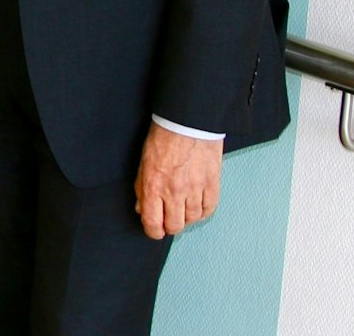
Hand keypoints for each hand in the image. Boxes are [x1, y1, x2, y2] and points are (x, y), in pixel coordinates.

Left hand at [133, 122, 223, 238]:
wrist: (187, 121)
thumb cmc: (163, 138)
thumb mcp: (143, 163)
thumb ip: (141, 189)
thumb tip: (141, 208)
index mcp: (153, 186)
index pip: (153, 223)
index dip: (153, 232)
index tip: (154, 230)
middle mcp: (174, 192)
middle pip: (174, 226)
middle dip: (169, 226)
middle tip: (169, 219)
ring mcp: (195, 189)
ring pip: (192, 219)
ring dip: (186, 218)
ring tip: (182, 209)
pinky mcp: (212, 183)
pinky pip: (209, 209)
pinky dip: (202, 211)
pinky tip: (197, 205)